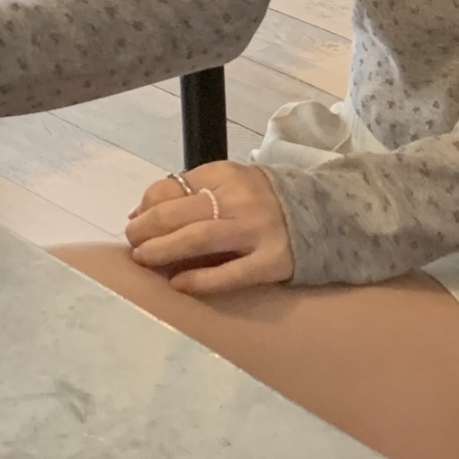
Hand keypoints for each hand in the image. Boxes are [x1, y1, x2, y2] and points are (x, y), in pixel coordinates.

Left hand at [124, 162, 293, 294]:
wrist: (325, 215)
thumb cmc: (265, 201)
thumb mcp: (231, 182)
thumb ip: (190, 191)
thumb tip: (140, 212)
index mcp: (228, 175)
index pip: (174, 186)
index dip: (147, 205)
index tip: (137, 221)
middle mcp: (242, 200)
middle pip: (179, 213)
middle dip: (145, 230)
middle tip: (134, 244)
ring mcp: (257, 231)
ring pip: (198, 239)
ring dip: (162, 251)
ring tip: (145, 259)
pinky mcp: (271, 262)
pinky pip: (229, 274)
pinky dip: (199, 279)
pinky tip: (179, 283)